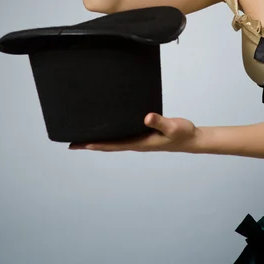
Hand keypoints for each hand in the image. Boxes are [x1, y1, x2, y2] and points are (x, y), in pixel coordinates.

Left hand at [69, 113, 198, 152]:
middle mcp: (136, 142)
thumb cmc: (182, 133)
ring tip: (84, 137)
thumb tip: (146, 117)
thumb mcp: (172, 126)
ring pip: (114, 140)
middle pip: (109, 145)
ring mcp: (139, 139)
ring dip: (99, 140)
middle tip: (73, 143)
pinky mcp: (143, 134)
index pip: (113, 145)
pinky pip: (122, 135)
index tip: (81, 144)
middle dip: (91, 144)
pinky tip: (108, 128)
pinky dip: (111, 134)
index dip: (97, 144)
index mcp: (140, 143)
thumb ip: (160, 121)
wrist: (191, 138)